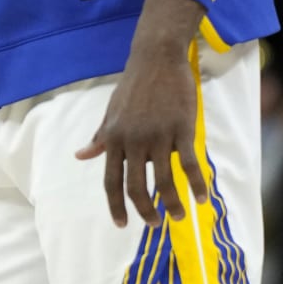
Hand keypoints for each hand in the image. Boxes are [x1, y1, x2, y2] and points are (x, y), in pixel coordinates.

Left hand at [76, 0, 208, 227]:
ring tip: (180, 216)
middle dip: (144, 211)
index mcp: (113, 139)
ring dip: (172, 203)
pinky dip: (196, 184)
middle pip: (135, 186)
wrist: (155, 59)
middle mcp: (132, 141)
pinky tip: (202, 197)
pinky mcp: (181, 129)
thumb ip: (100, 138)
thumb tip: (80, 156)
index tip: (121, 224)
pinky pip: (189, 164)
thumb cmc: (133, 87)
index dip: (115, 205)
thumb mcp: (111, 114)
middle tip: (154, 225)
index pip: (111, 180)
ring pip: (164, 180)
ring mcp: (157, 136)